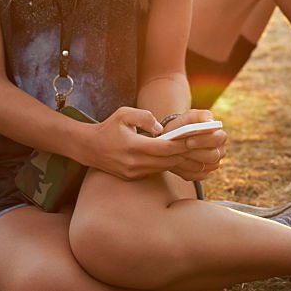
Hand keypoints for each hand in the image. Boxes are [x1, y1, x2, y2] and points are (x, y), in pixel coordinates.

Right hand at [77, 106, 191, 179]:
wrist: (89, 148)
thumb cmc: (108, 127)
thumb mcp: (124, 113)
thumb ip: (145, 117)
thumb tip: (161, 128)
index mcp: (133, 147)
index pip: (164, 149)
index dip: (182, 145)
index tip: (195, 139)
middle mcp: (134, 163)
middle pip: (167, 161)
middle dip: (185, 153)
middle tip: (201, 146)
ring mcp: (134, 173)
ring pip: (163, 167)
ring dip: (178, 160)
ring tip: (193, 151)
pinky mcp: (133, 177)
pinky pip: (155, 171)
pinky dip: (166, 164)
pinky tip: (177, 157)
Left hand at [162, 110, 227, 181]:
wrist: (174, 137)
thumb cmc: (184, 124)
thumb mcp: (190, 116)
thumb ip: (200, 116)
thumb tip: (210, 122)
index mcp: (220, 135)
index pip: (218, 139)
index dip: (204, 141)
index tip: (188, 140)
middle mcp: (220, 151)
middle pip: (212, 156)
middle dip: (194, 153)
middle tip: (178, 150)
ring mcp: (212, 164)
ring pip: (203, 167)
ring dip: (186, 161)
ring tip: (173, 154)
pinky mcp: (202, 174)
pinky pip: (194, 175)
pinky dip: (182, 169)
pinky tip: (174, 162)